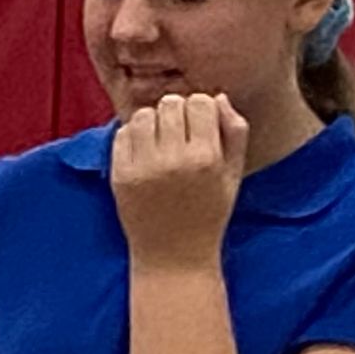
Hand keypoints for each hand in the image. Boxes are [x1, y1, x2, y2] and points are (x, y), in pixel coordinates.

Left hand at [109, 92, 247, 270]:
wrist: (173, 256)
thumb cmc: (209, 214)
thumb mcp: (234, 174)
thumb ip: (235, 132)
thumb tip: (217, 98)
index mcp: (206, 157)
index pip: (200, 102)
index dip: (201, 108)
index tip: (201, 124)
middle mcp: (172, 160)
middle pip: (170, 104)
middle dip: (176, 112)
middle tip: (179, 131)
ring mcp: (142, 168)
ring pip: (142, 115)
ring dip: (152, 121)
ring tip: (160, 139)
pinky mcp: (119, 176)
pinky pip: (120, 135)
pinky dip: (131, 136)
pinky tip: (143, 151)